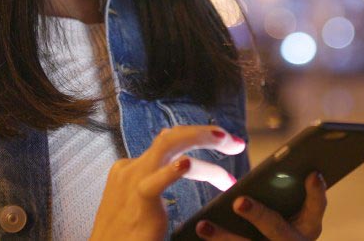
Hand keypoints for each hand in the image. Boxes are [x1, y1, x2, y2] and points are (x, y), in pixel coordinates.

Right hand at [89, 125, 246, 240]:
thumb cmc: (126, 237)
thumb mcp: (142, 204)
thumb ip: (159, 182)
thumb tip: (183, 162)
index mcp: (132, 170)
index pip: (169, 144)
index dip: (199, 140)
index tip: (226, 145)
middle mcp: (132, 169)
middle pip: (172, 137)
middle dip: (205, 133)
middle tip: (237, 142)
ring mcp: (133, 181)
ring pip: (168, 145)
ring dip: (202, 137)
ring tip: (230, 143)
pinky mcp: (138, 200)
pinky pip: (156, 181)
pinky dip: (172, 171)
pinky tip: (187, 165)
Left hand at [194, 171, 326, 239]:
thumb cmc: (283, 218)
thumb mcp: (292, 206)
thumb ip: (289, 186)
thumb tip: (283, 163)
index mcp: (308, 225)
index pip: (316, 207)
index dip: (317, 193)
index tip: (312, 174)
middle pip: (276, 229)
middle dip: (258, 215)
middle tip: (239, 201)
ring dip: (223, 237)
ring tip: (202, 225)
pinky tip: (196, 234)